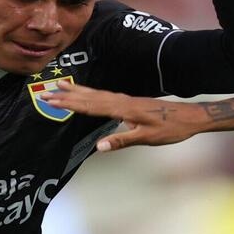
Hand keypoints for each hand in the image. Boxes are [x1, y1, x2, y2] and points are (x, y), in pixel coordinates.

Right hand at [38, 83, 209, 150]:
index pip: (90, 106)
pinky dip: (90, 93)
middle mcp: (122, 101)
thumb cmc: (171, 128)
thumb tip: (98, 147)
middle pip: (88, 97)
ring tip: (58, 85)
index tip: (50, 101)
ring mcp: (125, 100)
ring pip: (94, 94)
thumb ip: (122, 140)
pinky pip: (103, 95)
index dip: (69, 104)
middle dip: (65, 96)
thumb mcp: (147, 138)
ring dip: (75, 91)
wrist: (190, 116)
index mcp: (123, 109)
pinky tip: (85, 92)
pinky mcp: (129, 102)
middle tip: (43, 92)